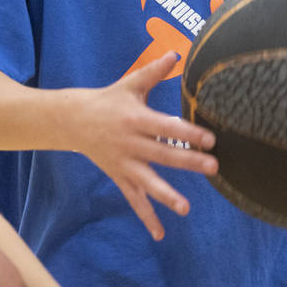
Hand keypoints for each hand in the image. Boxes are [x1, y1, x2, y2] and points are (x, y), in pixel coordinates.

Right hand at [67, 52, 216, 240]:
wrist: (72, 121)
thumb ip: (154, 71)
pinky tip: (160, 234)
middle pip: (162, 155)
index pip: (165, 127)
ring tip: (185, 207)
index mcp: (136, 118)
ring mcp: (124, 163)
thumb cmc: (108, 100)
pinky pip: (134, 200)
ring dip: (166, 196)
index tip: (211, 138)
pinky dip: (146, 217)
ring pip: (147, 182)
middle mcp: (130, 143)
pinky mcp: (119, 177)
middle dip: (188, 162)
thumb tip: (176, 52)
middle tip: (214, 167)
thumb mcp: (130, 84)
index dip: (187, 133)